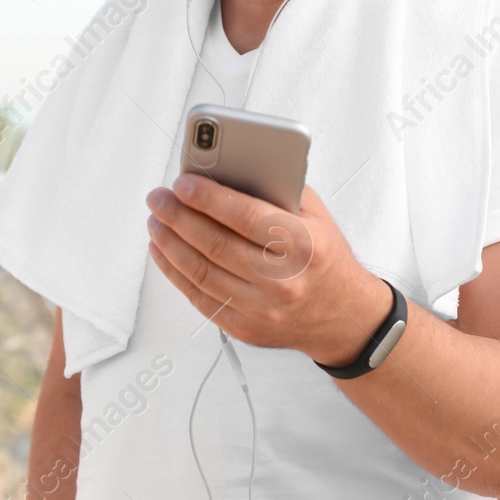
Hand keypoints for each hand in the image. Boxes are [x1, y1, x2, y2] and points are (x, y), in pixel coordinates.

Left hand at [145, 176, 389, 365]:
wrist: (343, 314)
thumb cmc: (324, 256)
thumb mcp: (315, 216)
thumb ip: (277, 190)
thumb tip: (225, 170)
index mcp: (304, 245)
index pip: (247, 217)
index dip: (209, 198)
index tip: (182, 183)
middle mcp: (283, 280)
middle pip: (216, 244)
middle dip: (179, 217)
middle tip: (159, 198)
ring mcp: (263, 309)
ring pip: (202, 272)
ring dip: (170, 243)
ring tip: (157, 220)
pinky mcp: (246, 329)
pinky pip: (200, 297)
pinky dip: (175, 271)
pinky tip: (164, 250)